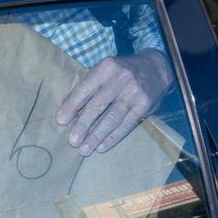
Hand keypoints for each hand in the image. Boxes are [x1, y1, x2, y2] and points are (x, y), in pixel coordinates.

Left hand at [57, 48, 172, 155]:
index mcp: (106, 68)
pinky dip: (113, 137)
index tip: (61, 121)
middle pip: (98, 105)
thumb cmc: (122, 72)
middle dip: (83, 124)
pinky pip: (127, 124)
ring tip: (85, 149)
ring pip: (112, 117)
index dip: (72, 105)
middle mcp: (120, 79)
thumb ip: (89, 86)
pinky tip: (102, 146)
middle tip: (72, 141)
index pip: (86, 88)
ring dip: (97, 135)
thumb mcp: (105, 70)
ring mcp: (134, 93)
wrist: (155, 67)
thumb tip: (67, 109)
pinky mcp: (145, 105)